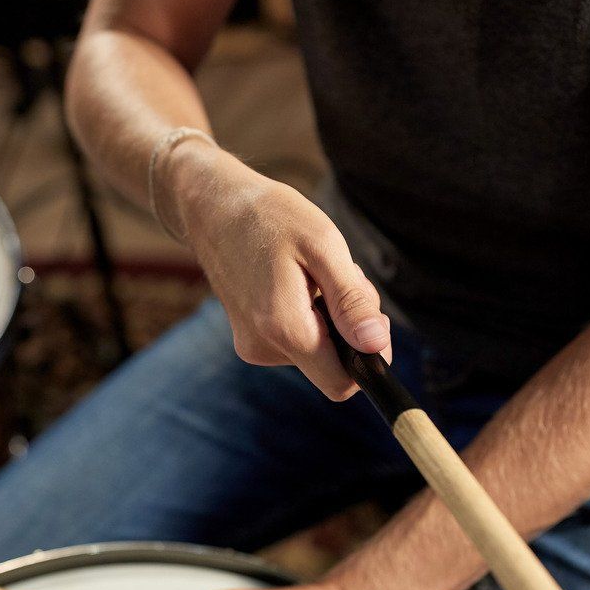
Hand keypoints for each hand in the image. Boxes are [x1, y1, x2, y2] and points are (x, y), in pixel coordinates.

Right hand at [157, 142, 391, 399]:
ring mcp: (253, 345)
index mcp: (283, 328)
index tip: (371, 315)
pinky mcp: (249, 338)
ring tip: (312, 271)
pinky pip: (297, 341)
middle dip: (348, 329)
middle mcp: (263, 347)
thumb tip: (376, 345)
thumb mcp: (323, 246)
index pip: (341, 383)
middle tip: (338, 276)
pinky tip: (297, 280)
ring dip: (329, 317)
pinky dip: (310, 316)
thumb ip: (351, 301)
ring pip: (316, 352)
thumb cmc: (270, 217)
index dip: (368, 358)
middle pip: (331, 366)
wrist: (213, 206)